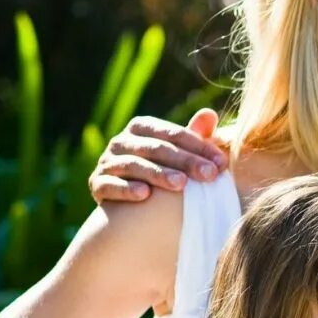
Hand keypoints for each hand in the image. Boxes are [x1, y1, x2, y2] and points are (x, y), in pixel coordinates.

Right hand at [89, 110, 226, 202]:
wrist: (125, 204)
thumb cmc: (159, 172)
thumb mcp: (176, 154)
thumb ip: (192, 137)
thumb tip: (210, 114)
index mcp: (141, 128)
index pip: (173, 134)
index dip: (199, 147)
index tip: (222, 163)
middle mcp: (121, 141)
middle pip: (156, 148)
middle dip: (185, 161)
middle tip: (209, 175)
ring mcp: (106, 161)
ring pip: (134, 165)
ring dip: (158, 174)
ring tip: (181, 184)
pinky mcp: (96, 183)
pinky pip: (110, 185)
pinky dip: (127, 189)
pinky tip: (145, 195)